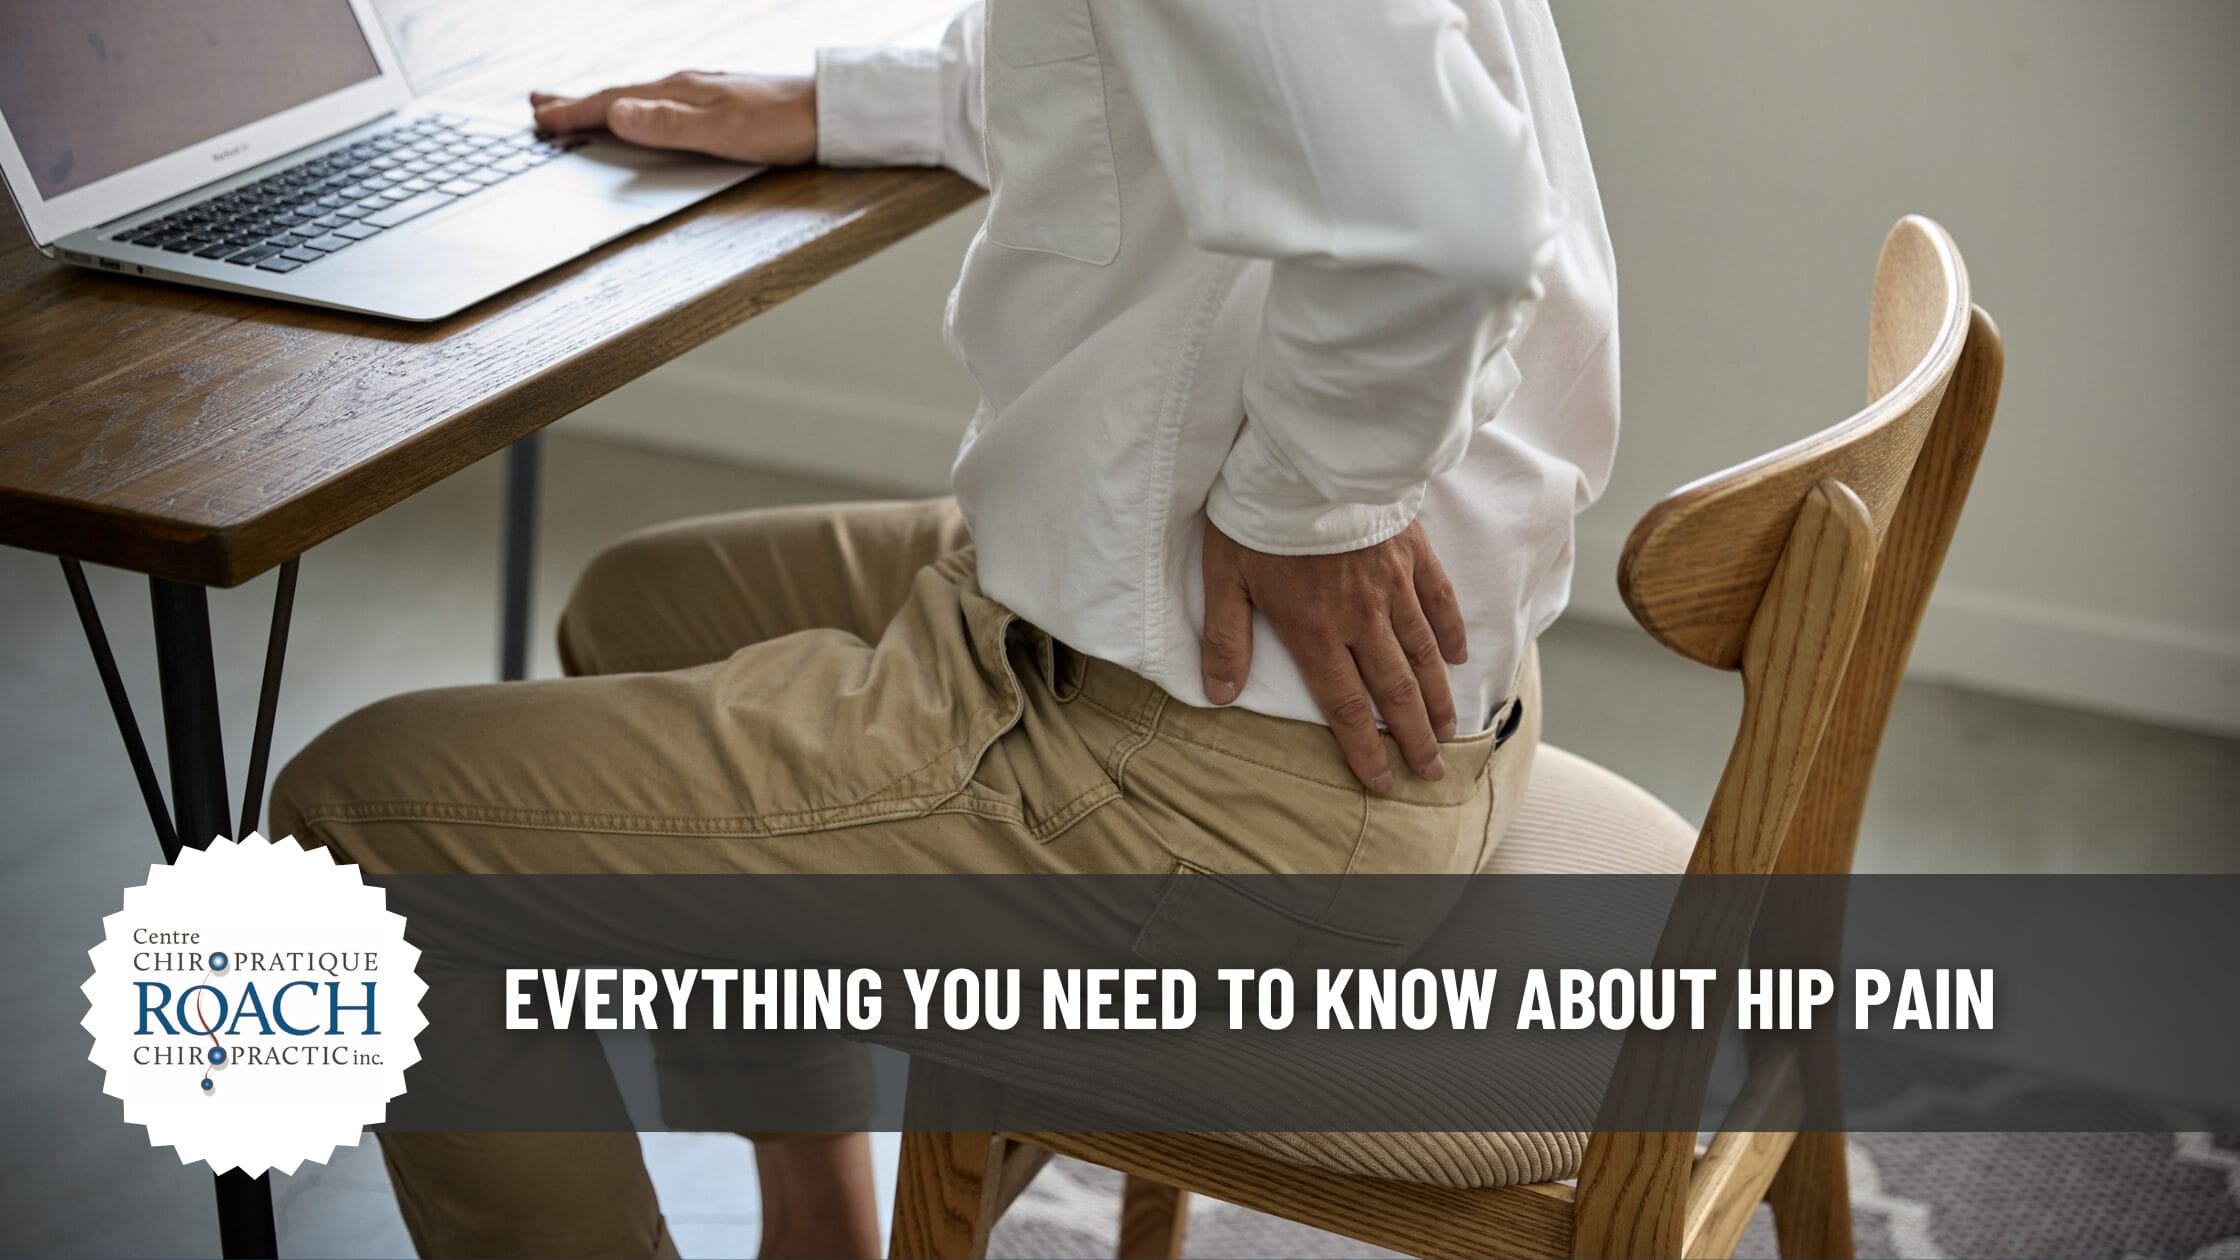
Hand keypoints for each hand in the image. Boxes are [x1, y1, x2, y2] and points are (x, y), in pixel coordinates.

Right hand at [528, 71, 816, 165]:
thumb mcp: (722, 131)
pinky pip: (661, 103)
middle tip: (539, 105)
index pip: (613, 103)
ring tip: (577, 107)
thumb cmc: (782, 124)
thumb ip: (668, 125)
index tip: (540, 120)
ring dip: (603, 104)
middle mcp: (685, 87)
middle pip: (619, 95)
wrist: (829, 111)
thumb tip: (618, 115)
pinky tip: (642, 111)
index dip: (574, 113)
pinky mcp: (719, 103)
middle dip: (576, 102)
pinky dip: (635, 107)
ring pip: (638, 97)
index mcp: (678, 93)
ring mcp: (701, 93)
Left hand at [1200, 519, 1466, 791]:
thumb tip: (1219, 693)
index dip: (1364, 749)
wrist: (1307, 455)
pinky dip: (1450, 632)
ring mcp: (1393, 585)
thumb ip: (1226, 638)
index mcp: (1315, 630)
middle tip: (1432, 772)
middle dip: (1414, 737)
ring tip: (1450, 730)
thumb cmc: (1258, 515)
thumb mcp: (1225, 577)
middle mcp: (1361, 617)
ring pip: (1423, 653)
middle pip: (1395, 690)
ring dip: (1438, 697)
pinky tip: (1458, 657)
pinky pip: (1439, 600)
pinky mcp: (1411, 551)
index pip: (1345, 704)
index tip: (1382, 781)